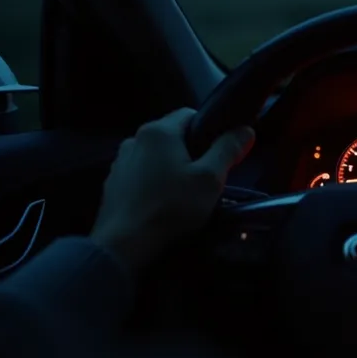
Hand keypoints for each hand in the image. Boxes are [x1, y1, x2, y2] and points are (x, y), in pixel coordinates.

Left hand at [90, 108, 254, 268]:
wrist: (124, 243)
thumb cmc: (171, 206)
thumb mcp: (210, 179)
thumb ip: (228, 150)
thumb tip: (245, 129)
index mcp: (158, 131)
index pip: (190, 114)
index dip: (210, 129)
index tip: (220, 152)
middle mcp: (134, 139)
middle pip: (171, 136)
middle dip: (190, 150)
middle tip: (206, 176)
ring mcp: (119, 162)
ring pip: (154, 155)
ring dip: (169, 166)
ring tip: (181, 192)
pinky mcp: (112, 184)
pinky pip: (139, 174)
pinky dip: (151, 181)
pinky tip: (159, 202)